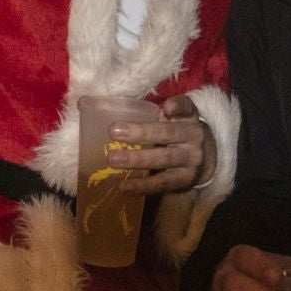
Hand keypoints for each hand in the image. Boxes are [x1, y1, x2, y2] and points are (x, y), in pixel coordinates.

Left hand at [95, 93, 215, 194]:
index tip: (166, 108)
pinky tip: (124, 187)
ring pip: (164, 159)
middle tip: (114, 131)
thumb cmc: (175, 134)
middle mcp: (193, 135)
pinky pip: (162, 183)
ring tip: (113, 159)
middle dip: (142, 132)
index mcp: (188, 116)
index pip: (186, 107)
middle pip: (169, 133)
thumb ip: (139, 112)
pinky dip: (142, 186)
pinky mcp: (185, 180)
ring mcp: (191, 159)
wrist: (205, 159)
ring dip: (137, 159)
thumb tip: (85, 103)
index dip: (177, 106)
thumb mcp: (168, 119)